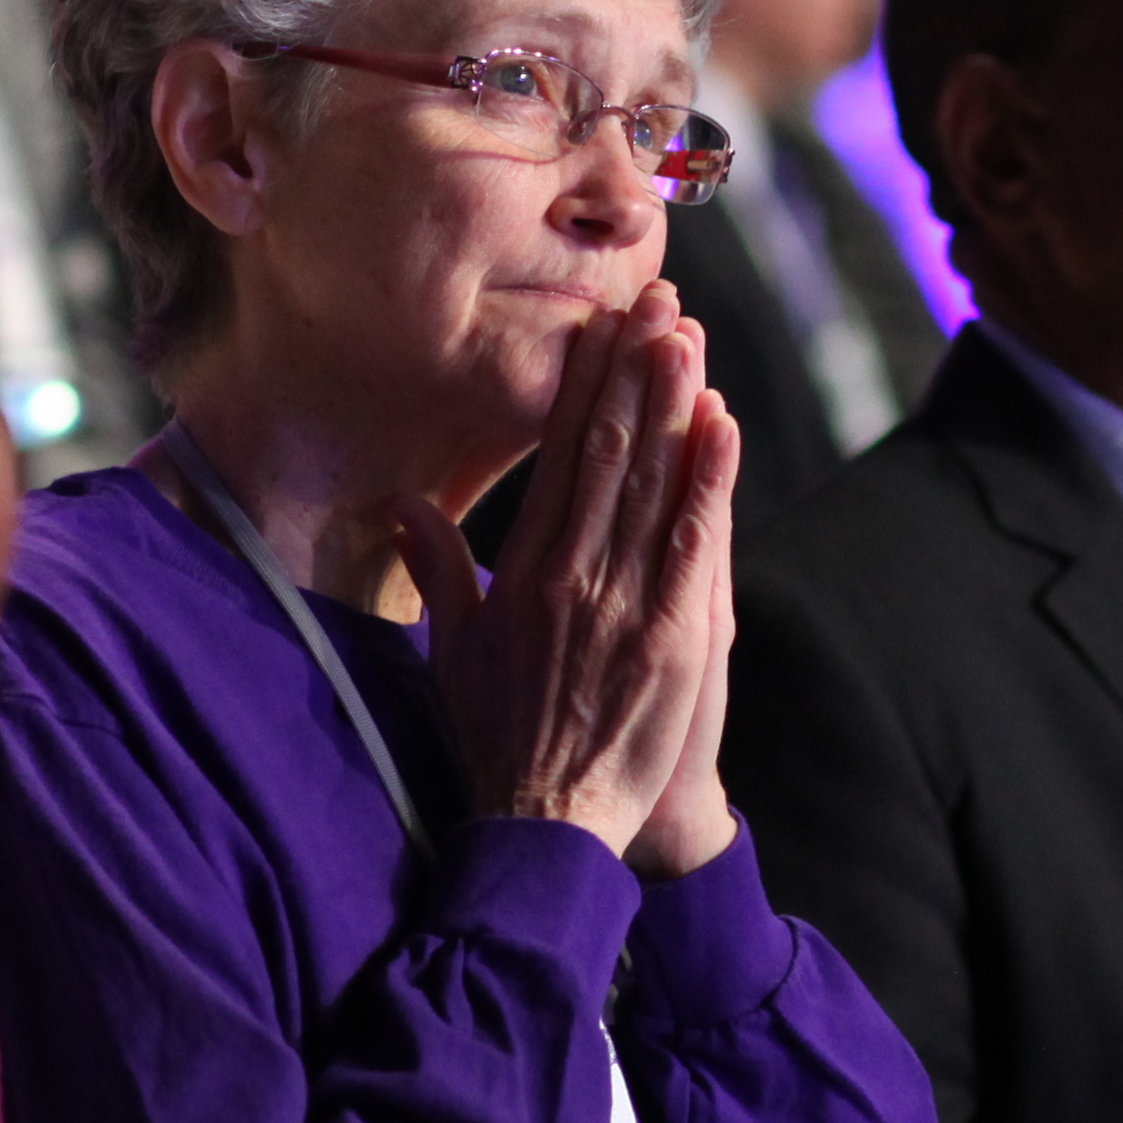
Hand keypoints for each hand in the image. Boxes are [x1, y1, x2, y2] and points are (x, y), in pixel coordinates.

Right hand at [397, 286, 743, 871]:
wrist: (545, 823)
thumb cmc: (499, 738)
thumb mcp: (455, 648)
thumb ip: (436, 570)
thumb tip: (400, 505)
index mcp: (523, 571)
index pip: (559, 457)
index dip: (587, 386)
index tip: (605, 326)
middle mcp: (571, 574)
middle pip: (608, 451)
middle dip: (634, 370)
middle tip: (657, 299)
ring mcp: (622, 603)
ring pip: (651, 482)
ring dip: (674, 403)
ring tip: (688, 335)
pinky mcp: (670, 637)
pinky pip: (693, 542)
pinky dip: (709, 480)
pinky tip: (722, 424)